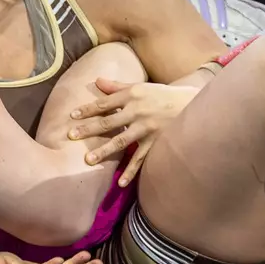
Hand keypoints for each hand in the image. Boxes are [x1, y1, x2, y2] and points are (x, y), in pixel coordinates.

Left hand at [68, 78, 198, 184]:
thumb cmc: (163, 95)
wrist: (193, 105)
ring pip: (121, 142)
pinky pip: (140, 159)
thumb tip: (97, 80)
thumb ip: (117, 86)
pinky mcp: (156, 143)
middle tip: (70, 136)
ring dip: (104, 151)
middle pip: (108, 122)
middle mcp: (137, 111)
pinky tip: (120, 183)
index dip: (88, 109)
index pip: (105, 103)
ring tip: (88, 161)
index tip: (71, 116)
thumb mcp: (140, 87)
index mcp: (133, 95)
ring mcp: (146, 129)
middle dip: (89, 129)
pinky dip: (131, 172)